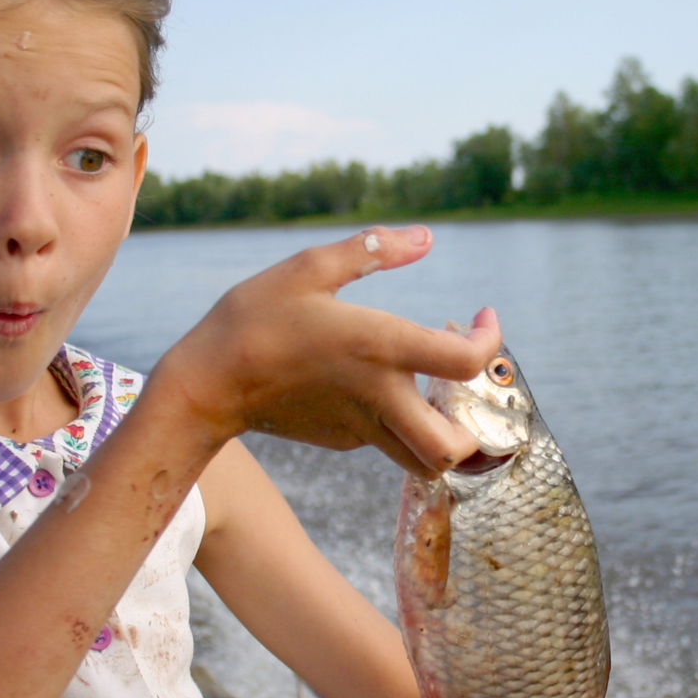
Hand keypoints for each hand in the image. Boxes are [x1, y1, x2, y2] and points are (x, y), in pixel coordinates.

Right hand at [155, 225, 500, 477]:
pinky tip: (377, 383)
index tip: (482, 318)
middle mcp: (379, 398)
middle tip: (461, 378)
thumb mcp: (309, 268)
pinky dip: (402, 422)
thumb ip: (373, 249)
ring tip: (432, 387)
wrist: (207, 384)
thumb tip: (426, 237)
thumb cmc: (254, 318)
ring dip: (445, 433)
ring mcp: (362, 427)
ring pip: (426, 461)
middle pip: (454, 446)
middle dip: (476, 424)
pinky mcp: (342, 440)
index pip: (465, 362)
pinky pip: (388, 442)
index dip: (489, 340)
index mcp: (380, 350)